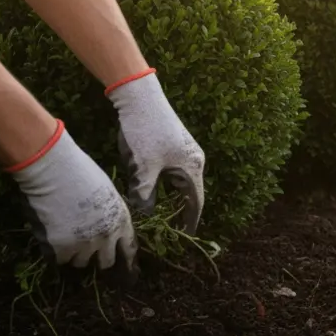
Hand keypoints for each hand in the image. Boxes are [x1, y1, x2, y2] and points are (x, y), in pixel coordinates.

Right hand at [10, 121, 137, 269]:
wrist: (54, 170)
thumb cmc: (81, 172)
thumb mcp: (107, 193)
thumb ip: (110, 213)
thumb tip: (104, 224)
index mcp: (122, 221)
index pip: (129, 249)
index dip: (125, 257)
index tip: (122, 264)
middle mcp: (106, 237)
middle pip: (106, 262)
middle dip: (98, 257)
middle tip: (86, 249)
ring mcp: (84, 245)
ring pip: (81, 262)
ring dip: (74, 254)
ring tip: (65, 237)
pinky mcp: (61, 248)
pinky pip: (59, 260)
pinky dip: (55, 252)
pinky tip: (52, 238)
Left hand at [106, 70, 205, 232]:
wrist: (139, 96)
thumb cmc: (145, 132)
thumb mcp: (144, 168)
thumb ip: (145, 195)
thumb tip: (145, 216)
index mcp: (192, 167)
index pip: (196, 201)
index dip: (191, 221)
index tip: (185, 238)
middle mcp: (193, 161)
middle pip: (189, 193)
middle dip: (179, 212)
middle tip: (168, 232)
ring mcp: (182, 152)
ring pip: (177, 183)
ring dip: (168, 198)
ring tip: (157, 217)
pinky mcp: (171, 146)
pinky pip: (170, 173)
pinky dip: (162, 185)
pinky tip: (148, 193)